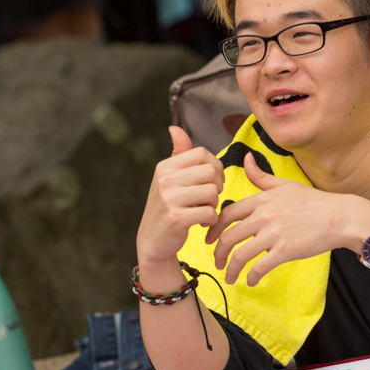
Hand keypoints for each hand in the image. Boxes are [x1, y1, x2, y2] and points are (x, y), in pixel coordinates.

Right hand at [137, 127, 225, 269]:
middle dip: (216, 187)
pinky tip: (200, 223)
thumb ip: (178, 154)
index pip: (202, 153)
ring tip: (202, 210)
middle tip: (207, 199)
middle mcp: (165, 179)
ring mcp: (169, 198)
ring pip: (213, 192)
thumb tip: (175, 128)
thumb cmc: (167, 206)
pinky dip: (210, 220)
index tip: (211, 181)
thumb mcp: (169, 178)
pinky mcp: (177, 218)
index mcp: (165, 166)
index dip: (215, 166)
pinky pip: (210, 212)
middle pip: (211, 172)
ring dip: (214, 204)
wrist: (153, 241)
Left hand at [205, 153, 369, 285]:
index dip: (213, 229)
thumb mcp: (285, 184)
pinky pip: (260, 267)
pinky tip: (251, 281)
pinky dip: (251, 277)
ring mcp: (274, 234)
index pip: (226, 214)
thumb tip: (246, 158)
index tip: (209, 240)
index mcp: (261, 200)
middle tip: (218, 263)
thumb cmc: (314, 202)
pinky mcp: (285, 251)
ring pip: (240, 255)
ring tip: (231, 278)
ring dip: (231, 270)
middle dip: (218, 254)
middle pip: (228, 237)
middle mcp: (264, 216)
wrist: (341, 216)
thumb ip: (261, 176)